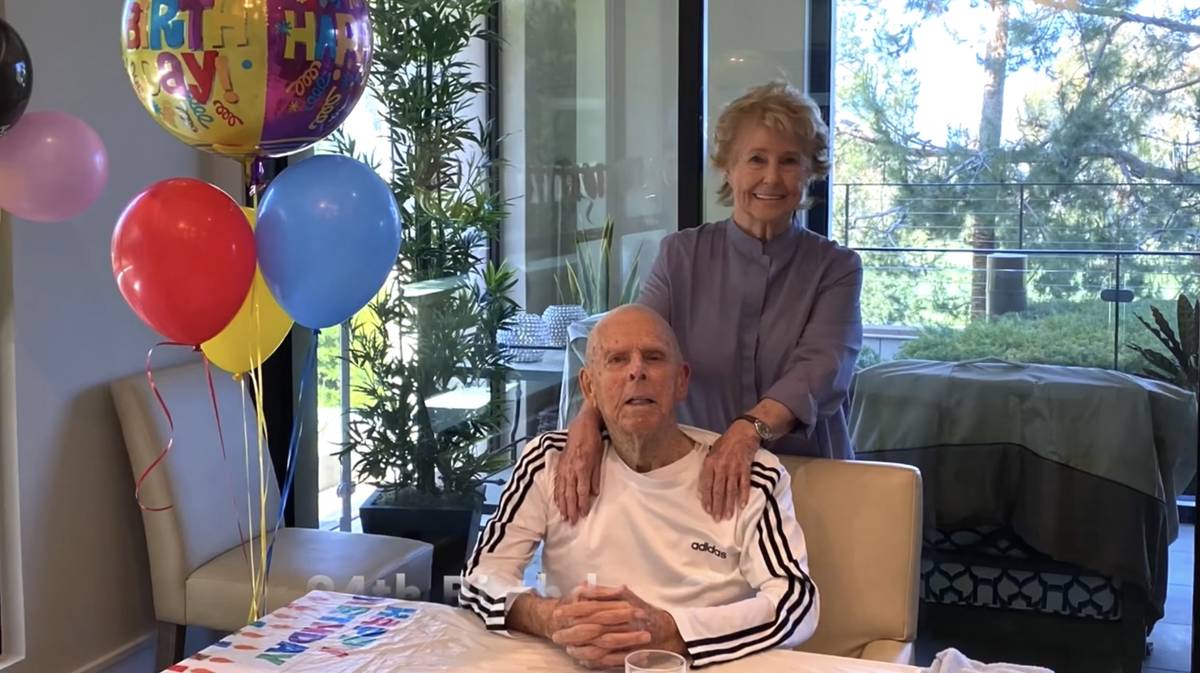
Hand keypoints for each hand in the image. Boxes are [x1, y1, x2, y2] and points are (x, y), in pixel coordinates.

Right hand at [554, 407, 603, 523]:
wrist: (581, 427)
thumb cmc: (593, 442)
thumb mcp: (598, 459)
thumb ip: (595, 477)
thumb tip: (594, 493)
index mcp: (582, 468)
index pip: (582, 491)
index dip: (582, 504)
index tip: (583, 514)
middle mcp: (571, 470)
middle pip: (570, 494)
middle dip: (570, 509)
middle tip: (571, 522)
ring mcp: (563, 468)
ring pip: (562, 490)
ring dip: (562, 504)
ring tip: (563, 516)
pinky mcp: (559, 466)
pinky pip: (557, 483)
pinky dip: (557, 494)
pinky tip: (557, 502)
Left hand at [554, 584, 686, 668]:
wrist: (665, 630)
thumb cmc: (643, 611)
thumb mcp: (626, 596)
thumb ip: (605, 592)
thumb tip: (586, 587)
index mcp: (619, 607)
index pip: (592, 608)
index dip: (573, 611)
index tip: (558, 614)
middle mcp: (621, 624)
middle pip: (591, 629)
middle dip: (571, 633)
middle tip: (556, 635)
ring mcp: (624, 641)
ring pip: (597, 647)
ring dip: (580, 648)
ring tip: (567, 649)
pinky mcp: (627, 655)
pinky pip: (606, 660)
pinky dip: (593, 660)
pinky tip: (582, 659)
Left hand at [698, 422, 758, 520]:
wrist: (743, 432)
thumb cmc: (726, 442)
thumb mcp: (712, 452)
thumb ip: (709, 467)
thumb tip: (705, 485)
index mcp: (710, 463)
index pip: (706, 484)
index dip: (707, 498)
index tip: (707, 510)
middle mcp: (721, 467)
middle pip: (718, 490)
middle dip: (717, 506)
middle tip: (717, 519)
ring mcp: (734, 468)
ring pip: (730, 490)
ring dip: (729, 504)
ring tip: (728, 516)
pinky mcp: (746, 468)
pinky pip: (744, 484)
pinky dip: (744, 495)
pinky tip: (742, 505)